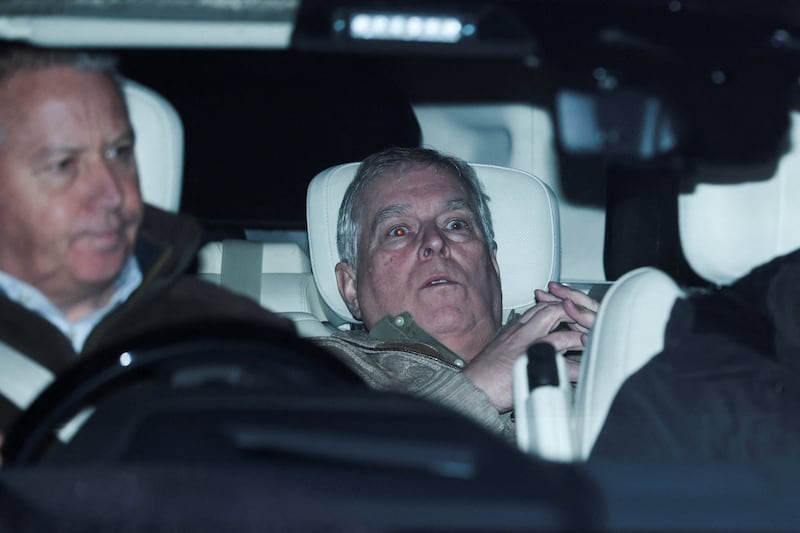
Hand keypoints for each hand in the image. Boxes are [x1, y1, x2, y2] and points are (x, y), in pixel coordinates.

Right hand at [463, 284, 595, 411]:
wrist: (471, 389)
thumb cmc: (484, 375)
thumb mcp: (503, 350)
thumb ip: (521, 343)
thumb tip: (540, 348)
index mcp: (516, 328)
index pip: (543, 305)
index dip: (560, 304)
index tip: (572, 311)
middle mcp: (522, 333)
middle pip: (554, 309)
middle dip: (575, 313)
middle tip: (588, 323)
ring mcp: (527, 347)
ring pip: (561, 330)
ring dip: (580, 334)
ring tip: (592, 341)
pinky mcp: (532, 366)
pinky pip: (561, 360)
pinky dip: (576, 363)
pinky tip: (585, 367)